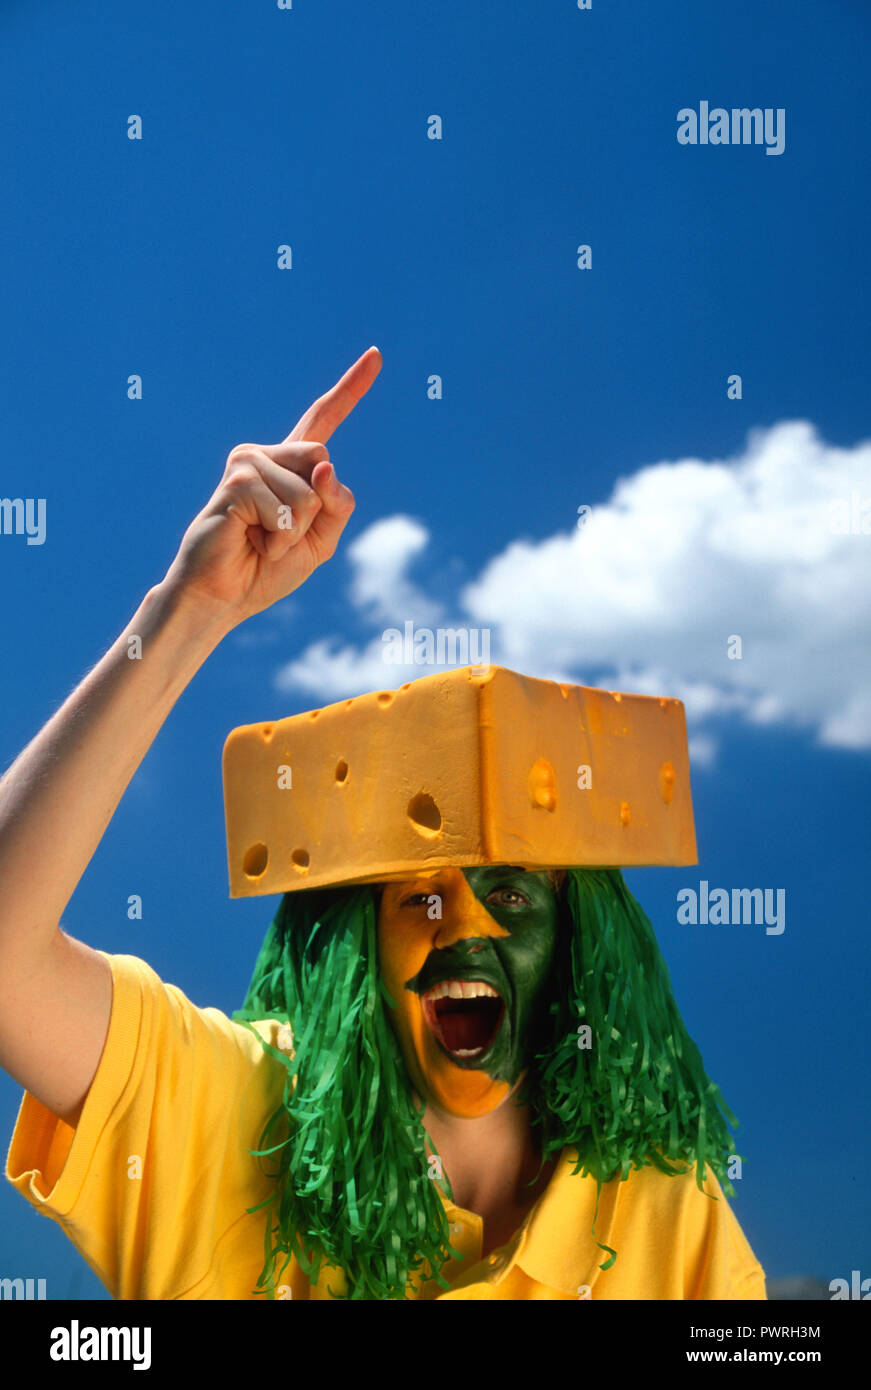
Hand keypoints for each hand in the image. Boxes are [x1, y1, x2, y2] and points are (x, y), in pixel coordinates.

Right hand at [161, 346, 381, 627]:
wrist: (224, 596)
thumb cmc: (267, 569)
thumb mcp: (321, 540)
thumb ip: (337, 504)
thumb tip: (324, 465)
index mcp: (291, 466)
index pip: (325, 419)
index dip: (351, 388)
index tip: (376, 355)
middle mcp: (267, 454)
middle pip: (324, 460)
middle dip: (317, 511)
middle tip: (280, 533)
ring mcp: (248, 462)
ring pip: (310, 491)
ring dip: (295, 531)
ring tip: (261, 539)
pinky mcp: (236, 481)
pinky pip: (287, 510)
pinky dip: (278, 539)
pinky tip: (250, 541)